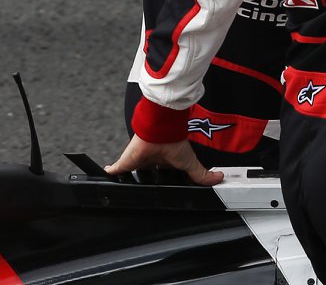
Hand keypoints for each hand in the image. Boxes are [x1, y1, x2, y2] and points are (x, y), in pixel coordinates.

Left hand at [105, 134, 222, 185]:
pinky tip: (106, 178)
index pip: (161, 176)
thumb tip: (219, 179)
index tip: (160, 192)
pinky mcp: (126, 162)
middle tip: (140, 194)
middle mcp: (149, 162)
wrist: (161, 131)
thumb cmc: (175, 142)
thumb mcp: (189, 164)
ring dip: (126, 180)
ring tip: (122, 191)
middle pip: (144, 176)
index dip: (160, 183)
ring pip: (129, 174)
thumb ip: (201, 175)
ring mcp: (137, 162)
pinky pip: (115, 170)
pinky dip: (110, 173)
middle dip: (142, 183)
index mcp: (164, 163)